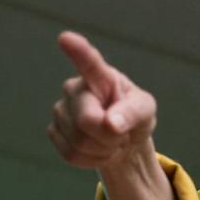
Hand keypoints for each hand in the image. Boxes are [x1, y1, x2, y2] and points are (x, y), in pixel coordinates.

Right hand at [47, 30, 157, 169]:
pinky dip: (91, 160)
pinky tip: (96, 150)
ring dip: (102, 150)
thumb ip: (132, 113)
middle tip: (120, 134)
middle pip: (86, 121)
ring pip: (79, 142)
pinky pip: (72, 155)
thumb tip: (110, 124)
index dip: (77, 51)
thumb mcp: (145, 111)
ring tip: (109, 140)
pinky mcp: (54, 131)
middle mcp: (74, 88)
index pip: (88, 62)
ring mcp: (60, 110)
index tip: (66, 39)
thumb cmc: (134, 117)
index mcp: (100, 76)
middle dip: (109, 136)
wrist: (122, 140)